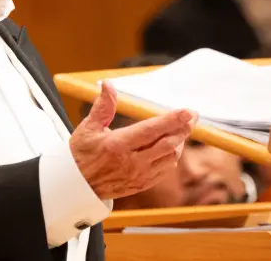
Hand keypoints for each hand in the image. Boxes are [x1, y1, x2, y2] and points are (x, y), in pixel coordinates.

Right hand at [71, 81, 196, 200]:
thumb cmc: (82, 154)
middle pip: (167, 144)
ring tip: (181, 129)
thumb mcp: (88, 128)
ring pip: (170, 158)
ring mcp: (139, 176)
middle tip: (192, 116)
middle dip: (183, 128)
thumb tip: (108, 84)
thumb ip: (103, 106)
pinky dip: (172, 156)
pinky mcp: (142, 184)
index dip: (172, 120)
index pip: (151, 130)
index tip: (188, 111)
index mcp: (117, 145)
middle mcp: (131, 162)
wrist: (77, 186)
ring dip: (179, 142)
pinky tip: (171, 146)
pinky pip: (165, 170)